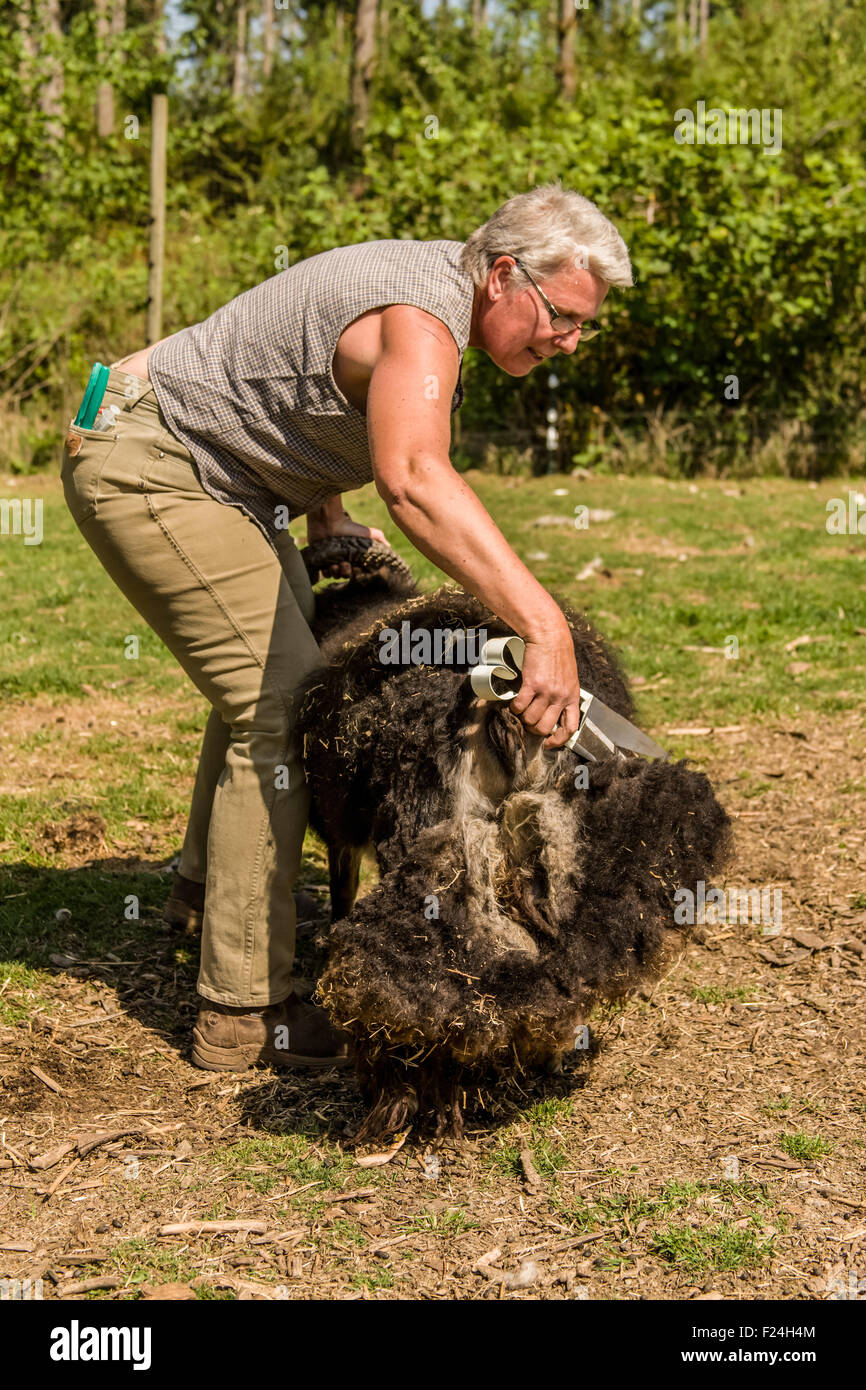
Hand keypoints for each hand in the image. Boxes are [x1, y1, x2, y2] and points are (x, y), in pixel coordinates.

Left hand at [307, 507, 388, 578]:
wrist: (330, 521)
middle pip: (346, 575)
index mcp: (354, 557)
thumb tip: (389, 548)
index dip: (357, 572)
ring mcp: (332, 560)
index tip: (356, 567)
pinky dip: (326, 572)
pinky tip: (327, 565)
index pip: (357, 572)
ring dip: (336, 572)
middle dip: (346, 572)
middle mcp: (344, 560)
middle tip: (344, 563)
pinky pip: (324, 573)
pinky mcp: (321, 560)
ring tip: (334, 564)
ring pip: (335, 575)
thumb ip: (380, 539)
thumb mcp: (369, 533)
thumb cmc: (350, 527)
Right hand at [508, 621, 580, 749]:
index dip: (558, 740)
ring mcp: (547, 692)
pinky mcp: (532, 684)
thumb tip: (553, 712)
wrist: (550, 637)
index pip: (570, 728)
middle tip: (529, 723)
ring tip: (521, 711)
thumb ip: (564, 696)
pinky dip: (514, 708)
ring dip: (522, 718)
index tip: (548, 743)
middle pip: (545, 728)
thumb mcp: (569, 679)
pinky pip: (520, 706)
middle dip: (534, 729)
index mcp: (573, 698)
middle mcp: (561, 697)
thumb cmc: (559, 656)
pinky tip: (514, 704)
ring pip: (530, 719)